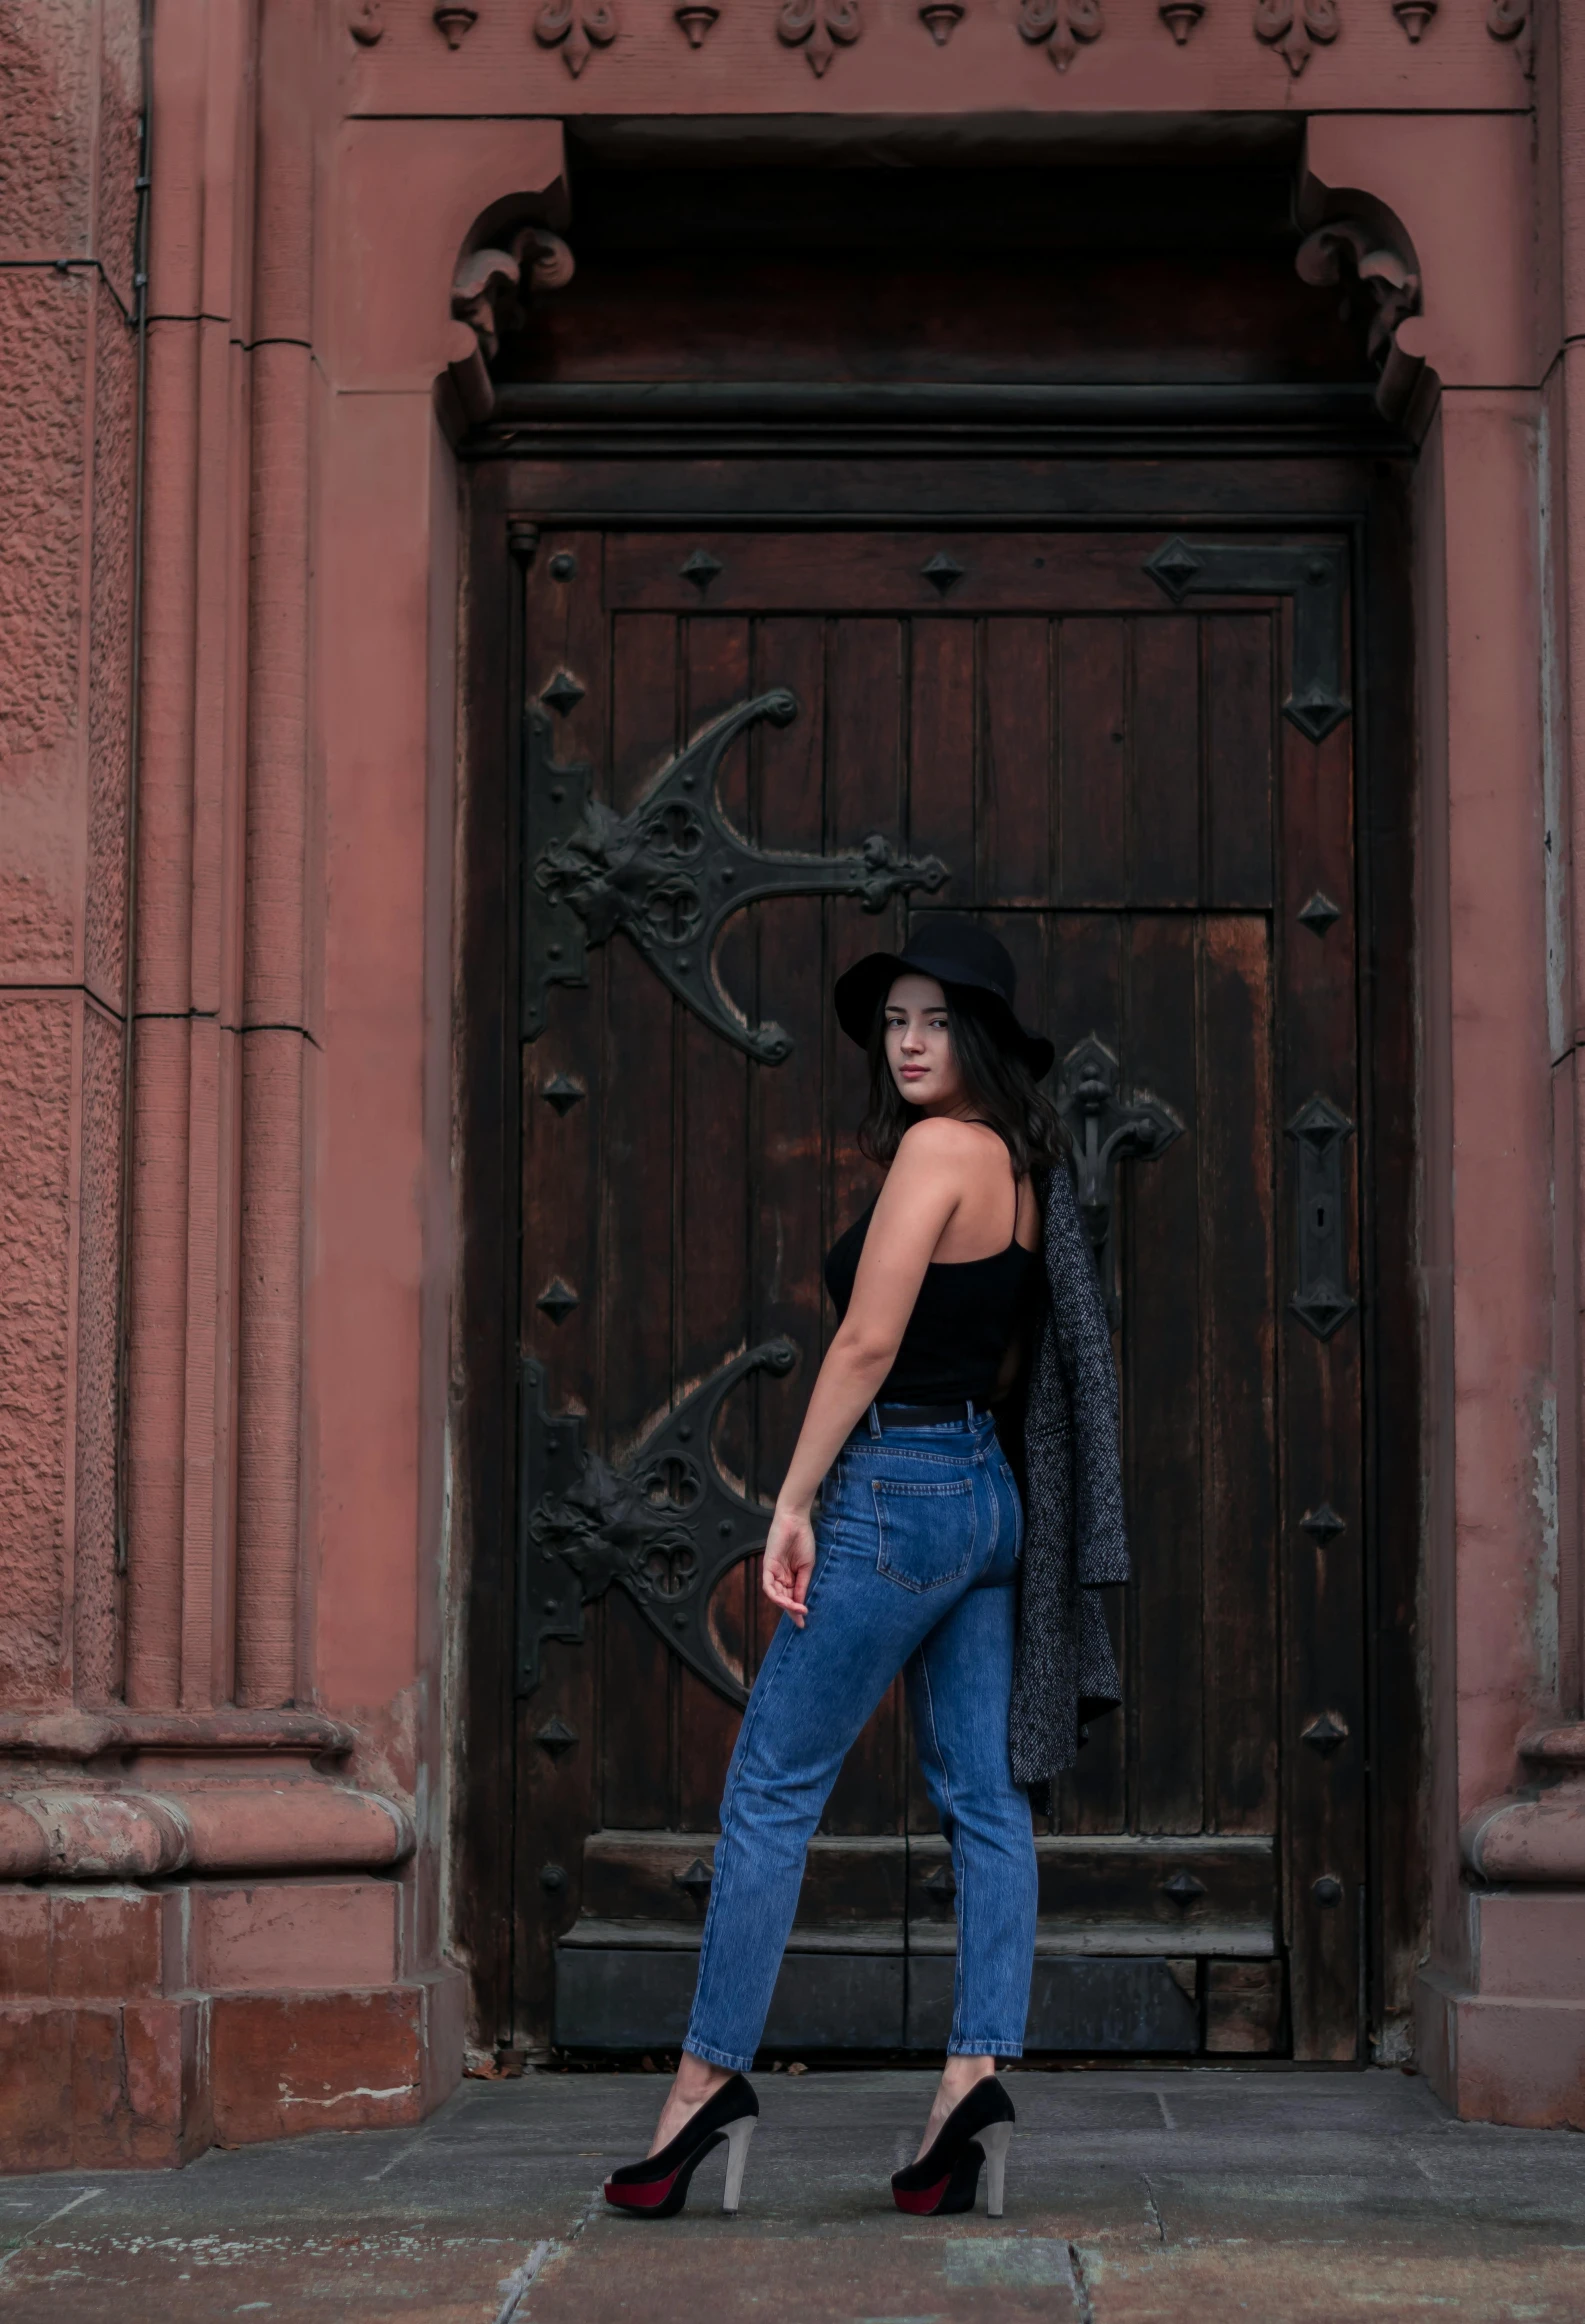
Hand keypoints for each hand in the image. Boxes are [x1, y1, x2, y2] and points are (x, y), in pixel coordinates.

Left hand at [762, 1503, 815, 1627]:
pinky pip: (768, 1585)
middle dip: (791, 1610)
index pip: (791, 1598)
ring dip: (785, 1605)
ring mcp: (773, 1572)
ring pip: (775, 1595)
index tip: (803, 1623)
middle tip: (801, 1619)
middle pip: (783, 1599)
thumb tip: (801, 1605)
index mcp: (790, 1577)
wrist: (796, 1521)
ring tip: (797, 1610)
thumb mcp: (806, 1567)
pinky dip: (776, 1595)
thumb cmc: (803, 1541)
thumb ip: (802, 1586)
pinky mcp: (767, 1566)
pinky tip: (786, 1601)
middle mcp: (780, 1576)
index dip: (796, 1611)